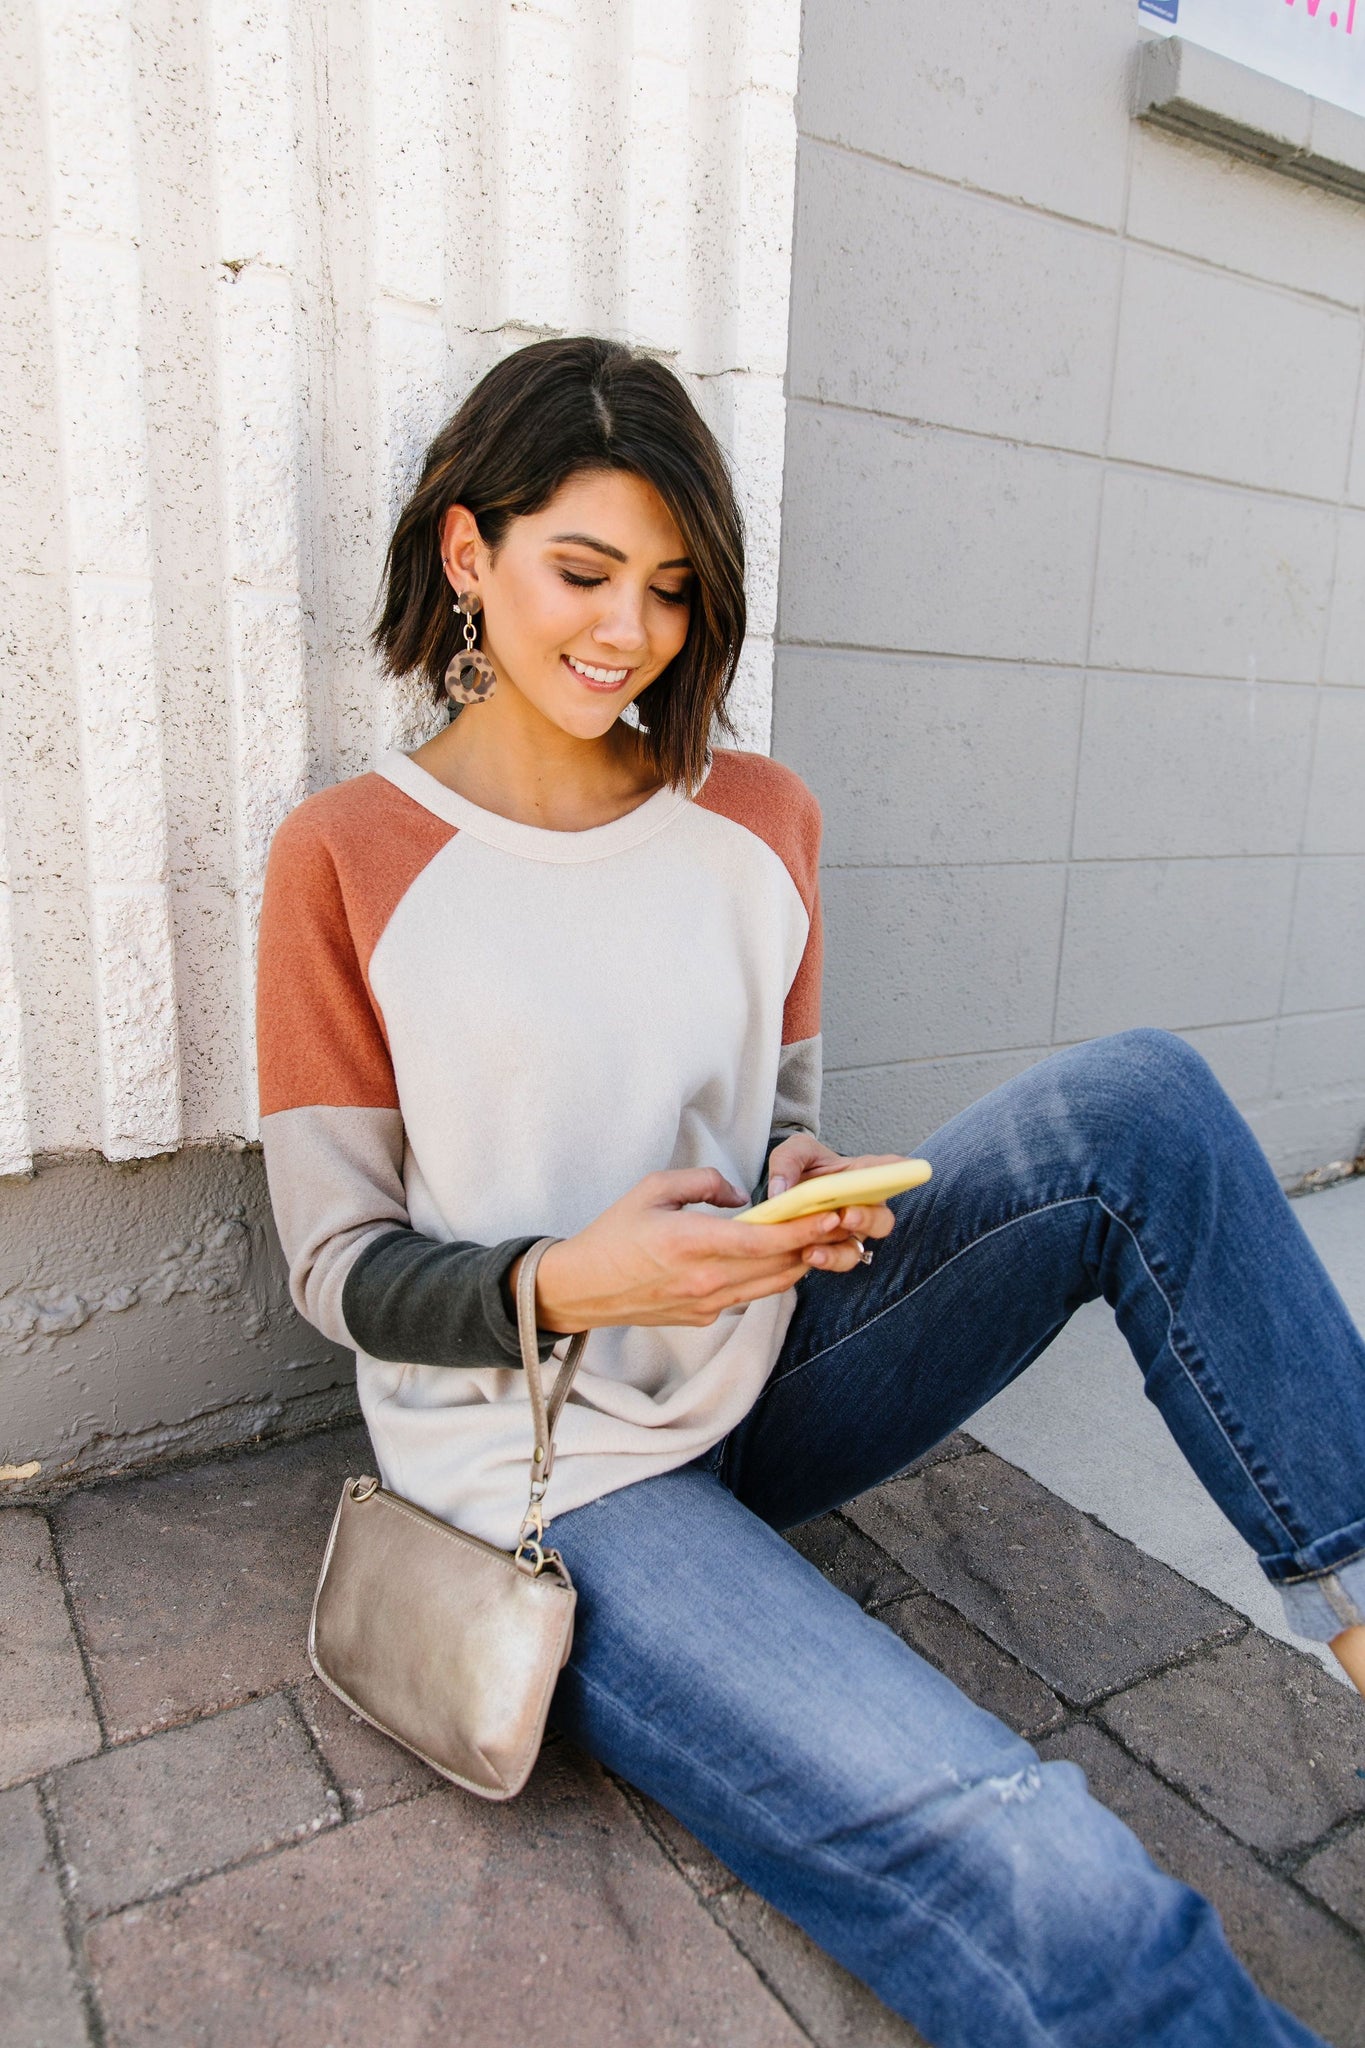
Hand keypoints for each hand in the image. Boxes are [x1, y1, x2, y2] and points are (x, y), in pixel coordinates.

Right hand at [517, 1165, 890, 1334]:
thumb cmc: (613, 1234)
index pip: (764, 1241)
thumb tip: (740, 1197)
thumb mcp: (652, 1189)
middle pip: (779, 1266)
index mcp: (691, 1243)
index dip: (805, 1229)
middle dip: (816, 1244)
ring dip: (800, 1263)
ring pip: (772, 1286)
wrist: (582, 1289)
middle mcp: (705, 1280)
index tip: (833, 1214)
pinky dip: (772, 1277)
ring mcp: (706, 1304)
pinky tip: (783, 1258)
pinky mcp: (703, 1318)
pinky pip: (750, 1296)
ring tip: (825, 1239)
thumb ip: (702, 1183)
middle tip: (845, 1221)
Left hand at [764, 1133, 903, 1273]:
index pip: (888, 1169)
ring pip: (860, 1246)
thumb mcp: (791, 1153)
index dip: (902, 1170)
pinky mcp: (833, 1249)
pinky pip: (839, 1260)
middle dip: (867, 1218)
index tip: (906, 1169)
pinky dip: (825, 1260)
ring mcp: (850, 1231)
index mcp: (860, 1173)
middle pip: (882, 1217)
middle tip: (846, 1215)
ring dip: (841, 1250)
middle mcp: (863, 1204)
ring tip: (814, 1248)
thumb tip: (781, 1191)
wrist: (781, 1194)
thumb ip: (787, 1162)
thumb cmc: (797, 1168)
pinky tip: (807, 1254)